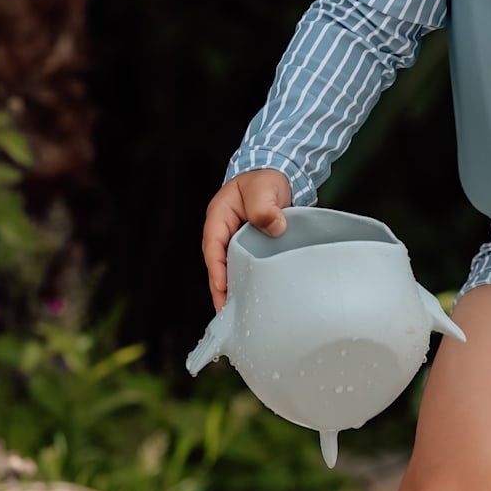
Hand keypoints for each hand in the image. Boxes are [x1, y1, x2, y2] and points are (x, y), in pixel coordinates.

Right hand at [201, 168, 292, 310]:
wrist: (277, 176)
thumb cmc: (264, 180)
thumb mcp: (263, 189)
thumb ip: (265, 207)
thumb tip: (276, 227)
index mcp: (219, 217)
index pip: (213, 246)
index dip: (217, 269)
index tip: (222, 288)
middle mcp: (223, 232)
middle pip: (218, 264)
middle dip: (220, 289)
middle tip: (226, 313)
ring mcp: (235, 241)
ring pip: (230, 269)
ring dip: (233, 289)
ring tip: (238, 313)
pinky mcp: (249, 248)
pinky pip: (244, 268)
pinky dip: (246, 283)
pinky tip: (253, 298)